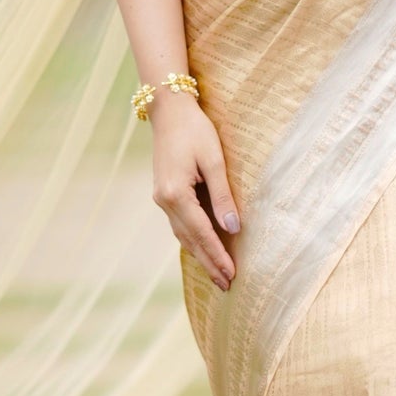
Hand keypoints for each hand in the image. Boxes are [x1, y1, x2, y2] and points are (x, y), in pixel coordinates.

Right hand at [150, 90, 239, 290]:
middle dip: (209, 263)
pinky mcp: (164, 194)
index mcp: (175, 193)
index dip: (218, 255)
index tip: (232, 274)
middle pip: (190, 240)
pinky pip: (180, 224)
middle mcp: (164, 200)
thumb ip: (223, 196)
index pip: (201, 232)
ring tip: (217, 275)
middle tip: (227, 285)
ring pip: (183, 235)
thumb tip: (233, 229)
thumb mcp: (214, 160)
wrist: (168, 110)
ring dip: (200, 255)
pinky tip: (202, 250)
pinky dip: (193, 240)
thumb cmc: (194, 130)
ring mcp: (161, 198)